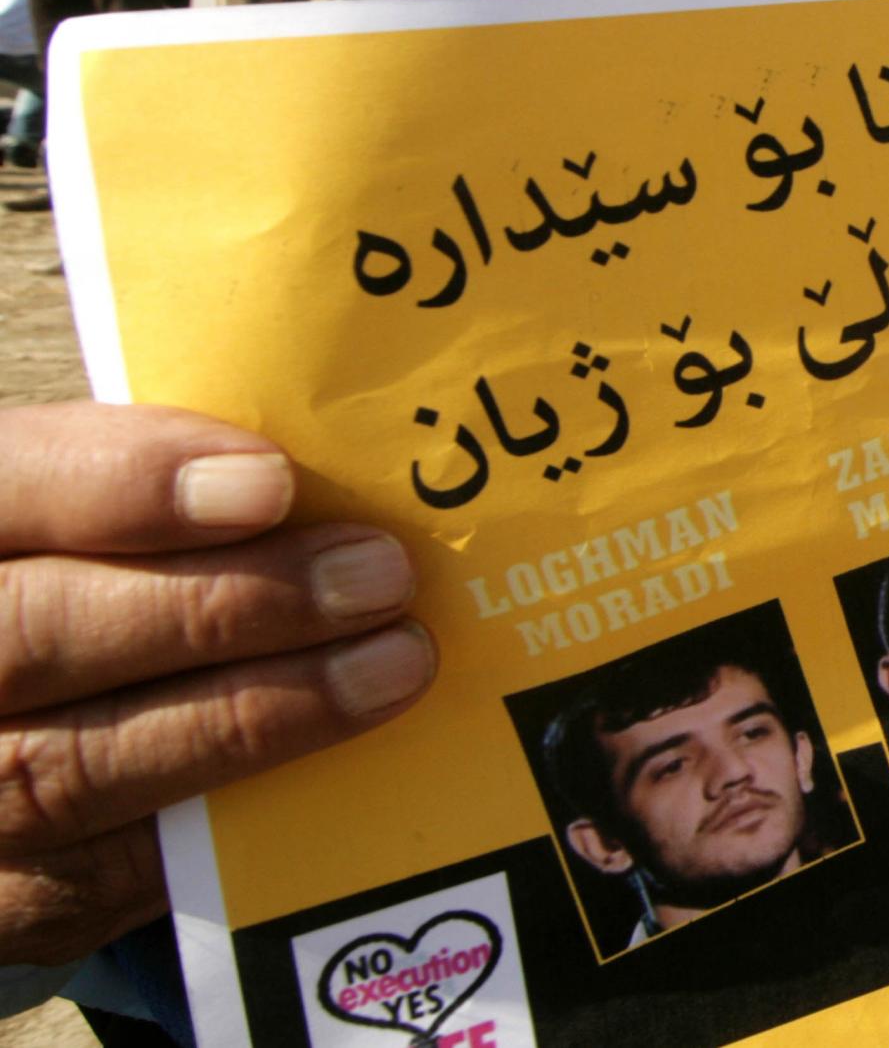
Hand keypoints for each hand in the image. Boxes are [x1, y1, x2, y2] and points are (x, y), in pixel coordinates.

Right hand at [0, 403, 432, 963]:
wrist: (11, 727)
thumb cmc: (71, 576)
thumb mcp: (82, 510)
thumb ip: (157, 486)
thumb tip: (318, 476)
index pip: (4, 489)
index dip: (124, 485)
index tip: (270, 482)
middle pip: (36, 635)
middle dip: (221, 605)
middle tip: (376, 577)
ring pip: (71, 765)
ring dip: (250, 715)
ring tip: (390, 664)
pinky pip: (100, 872)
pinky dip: (225, 815)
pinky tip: (331, 764)